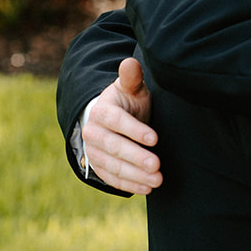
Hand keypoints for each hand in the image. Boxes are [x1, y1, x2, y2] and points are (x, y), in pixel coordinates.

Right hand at [83, 57, 161, 193]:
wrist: (109, 119)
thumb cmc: (126, 101)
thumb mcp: (130, 88)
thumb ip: (131, 78)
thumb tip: (131, 62)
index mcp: (102, 110)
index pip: (117, 121)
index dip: (135, 130)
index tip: (155, 138)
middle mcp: (93, 132)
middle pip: (114, 146)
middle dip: (136, 157)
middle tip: (157, 165)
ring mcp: (93, 151)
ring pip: (113, 165)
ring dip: (135, 175)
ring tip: (158, 180)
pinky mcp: (98, 166)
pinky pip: (111, 178)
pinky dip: (128, 184)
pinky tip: (147, 189)